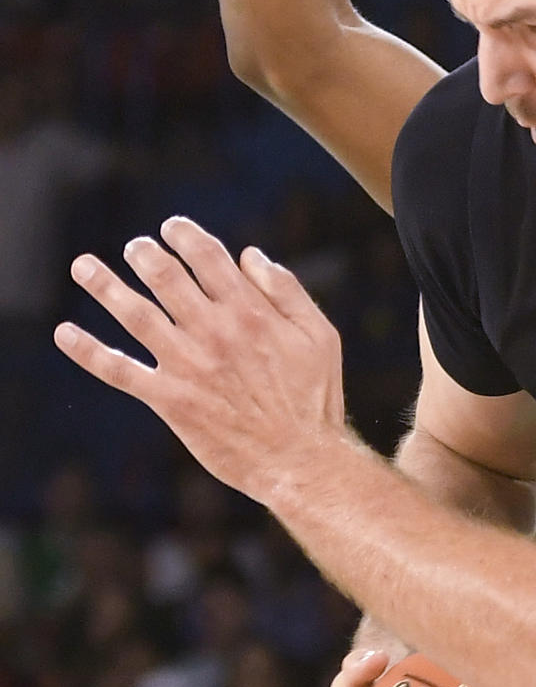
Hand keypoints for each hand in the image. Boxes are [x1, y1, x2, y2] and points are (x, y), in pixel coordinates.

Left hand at [54, 215, 349, 497]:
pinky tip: (65, 332)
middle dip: (144, 254)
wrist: (299, 459)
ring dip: (105, 286)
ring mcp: (188, 365)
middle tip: (135, 247)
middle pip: (166, 277)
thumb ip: (287, 290)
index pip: (208, 258)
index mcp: (252, 312)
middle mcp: (215, 332)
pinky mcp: (170, 399)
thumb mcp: (320, 334)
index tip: (171, 227)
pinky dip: (88, 351)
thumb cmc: (314, 397)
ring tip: (84, 266)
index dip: (185, 236)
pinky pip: (120, 371)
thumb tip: (250, 255)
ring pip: (136, 315)